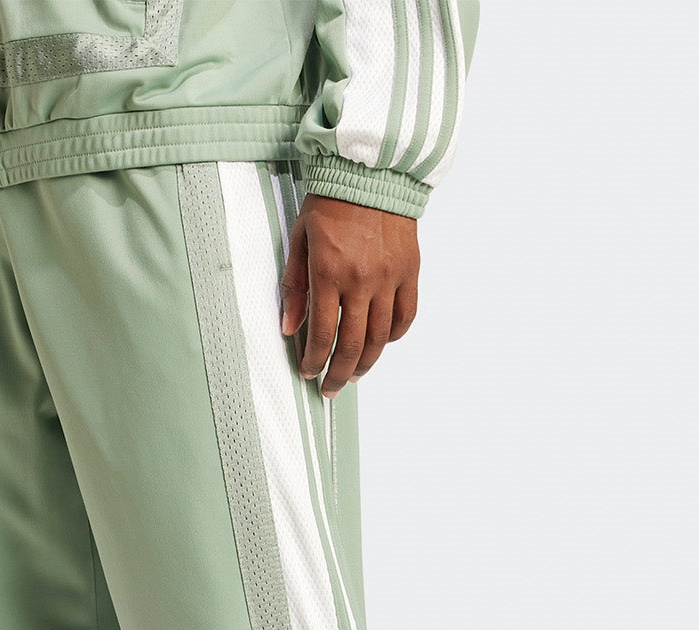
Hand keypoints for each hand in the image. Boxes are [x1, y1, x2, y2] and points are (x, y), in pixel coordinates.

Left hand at [279, 195, 419, 397]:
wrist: (371, 172)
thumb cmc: (330, 204)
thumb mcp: (300, 241)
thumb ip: (295, 286)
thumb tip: (289, 328)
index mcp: (329, 272)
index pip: (322, 333)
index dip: (314, 360)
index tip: (309, 372)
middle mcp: (361, 279)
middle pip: (353, 344)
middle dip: (338, 372)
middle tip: (330, 387)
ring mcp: (389, 277)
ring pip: (381, 337)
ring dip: (367, 362)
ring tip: (354, 373)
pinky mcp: (410, 271)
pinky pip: (406, 315)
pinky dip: (394, 336)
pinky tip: (382, 343)